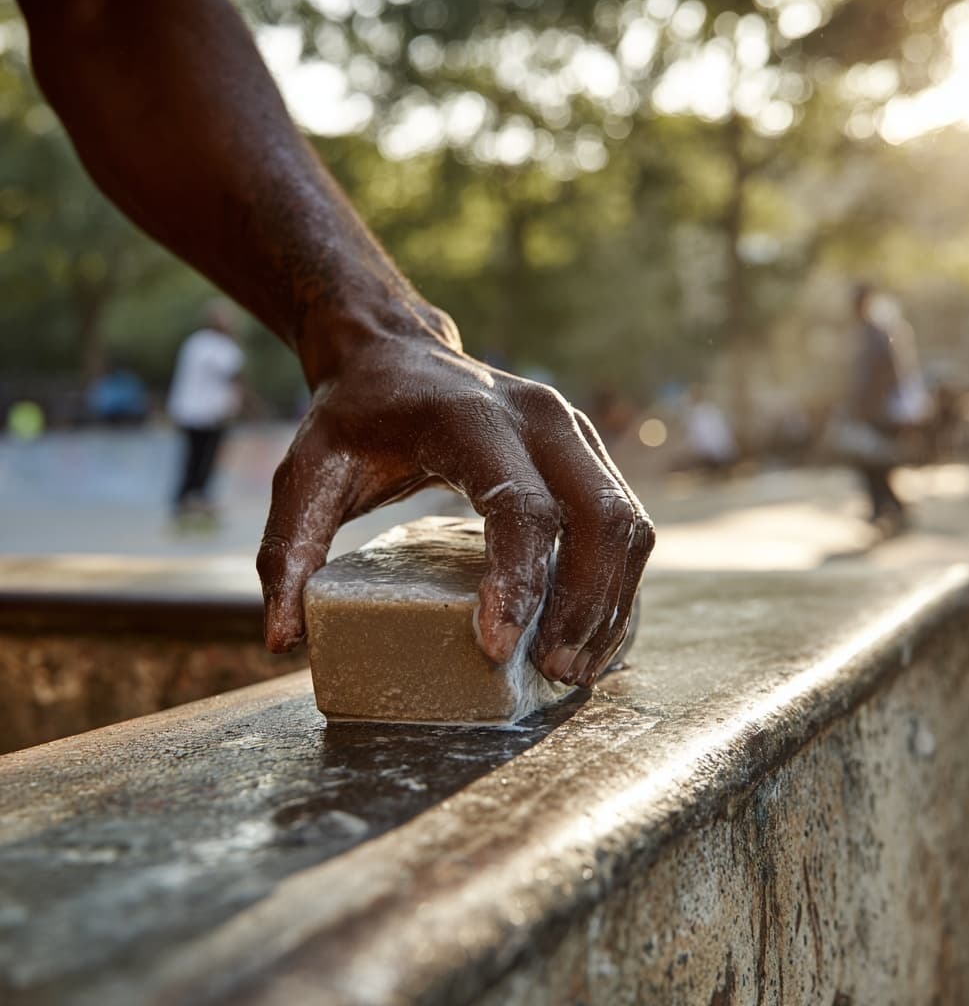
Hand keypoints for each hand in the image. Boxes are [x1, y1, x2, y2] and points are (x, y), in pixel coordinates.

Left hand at [256, 310, 654, 687]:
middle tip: (553, 672)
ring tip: (573, 665)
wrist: (397, 353)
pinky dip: (619, 583)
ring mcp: (574, 431)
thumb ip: (289, 550)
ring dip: (611, 602)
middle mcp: (540, 418)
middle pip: (601, 518)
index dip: (520, 581)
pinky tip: (593, 631)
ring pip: (628, 524)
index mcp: (472, 418)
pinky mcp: (587, 452)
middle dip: (587, 605)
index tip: (498, 648)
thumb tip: (284, 641)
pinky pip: (626, 523)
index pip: (522, 506)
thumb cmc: (354, 416)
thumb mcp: (306, 474)